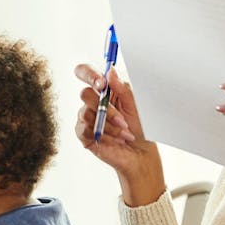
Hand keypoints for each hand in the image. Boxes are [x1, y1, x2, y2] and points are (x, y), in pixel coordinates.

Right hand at [74, 64, 166, 206]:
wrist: (140, 153)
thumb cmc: (139, 127)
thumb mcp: (135, 105)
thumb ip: (122, 88)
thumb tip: (110, 71)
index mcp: (104, 89)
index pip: (86, 72)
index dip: (89, 75)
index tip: (101, 84)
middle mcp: (93, 101)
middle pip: (84, 93)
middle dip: (106, 108)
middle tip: (122, 119)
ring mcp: (86, 117)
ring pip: (86, 113)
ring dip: (109, 125)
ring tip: (123, 133)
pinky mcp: (83, 133)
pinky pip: (85, 129)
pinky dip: (104, 135)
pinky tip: (115, 140)